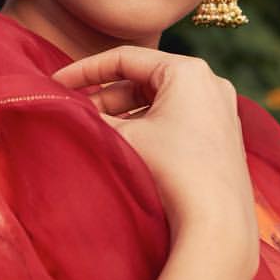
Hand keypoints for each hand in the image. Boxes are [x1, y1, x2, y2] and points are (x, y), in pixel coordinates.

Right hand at [50, 45, 259, 261]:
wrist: (217, 221)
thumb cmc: (172, 170)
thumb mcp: (124, 137)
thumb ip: (93, 117)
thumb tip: (68, 109)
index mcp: (187, 71)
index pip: (125, 58)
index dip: (85, 70)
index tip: (57, 82)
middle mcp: (210, 82)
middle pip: (143, 79)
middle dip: (106, 97)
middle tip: (77, 115)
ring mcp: (220, 108)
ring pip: (159, 100)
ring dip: (125, 114)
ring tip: (98, 133)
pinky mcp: (223, 134)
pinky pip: (177, 118)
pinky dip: (149, 126)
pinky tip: (126, 146)